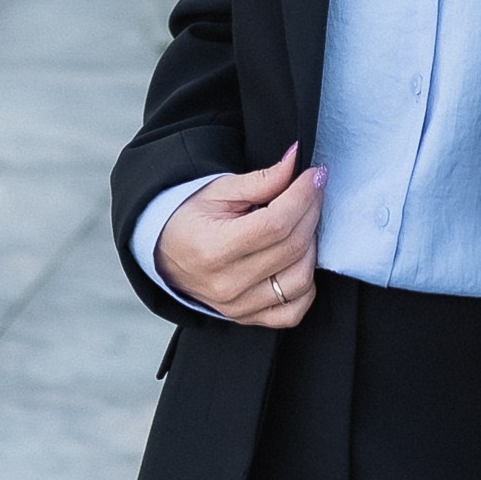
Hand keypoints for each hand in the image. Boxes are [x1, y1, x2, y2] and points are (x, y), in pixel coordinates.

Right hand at [156, 143, 324, 328]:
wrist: (165, 253)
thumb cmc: (190, 218)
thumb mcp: (219, 191)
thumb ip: (261, 180)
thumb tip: (296, 162)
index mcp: (214, 249)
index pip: (275, 224)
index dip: (303, 196)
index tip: (315, 175)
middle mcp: (227, 284)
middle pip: (291, 248)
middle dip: (311, 212)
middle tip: (312, 189)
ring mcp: (239, 306)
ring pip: (300, 280)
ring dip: (311, 245)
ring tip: (303, 222)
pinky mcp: (249, 318)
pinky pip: (294, 310)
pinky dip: (306, 285)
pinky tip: (299, 259)